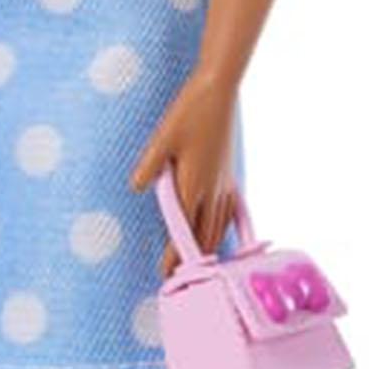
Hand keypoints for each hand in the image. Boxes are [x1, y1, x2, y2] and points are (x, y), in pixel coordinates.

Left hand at [130, 67, 243, 271]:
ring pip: (219, 225)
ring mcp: (224, 183)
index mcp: (193, 183)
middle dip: (193, 257)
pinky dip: (225, 226)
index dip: (176, 253)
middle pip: (204, 234)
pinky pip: (230, 210)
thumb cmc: (189, 112)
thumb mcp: (162, 137)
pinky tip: (223, 231)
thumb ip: (150, 164)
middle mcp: (212, 189)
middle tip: (182, 276)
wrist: (220, 91)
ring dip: (210, 246)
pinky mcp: (230, 174)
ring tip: (203, 263)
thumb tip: (137, 187)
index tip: (168, 273)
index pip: (184, 229)